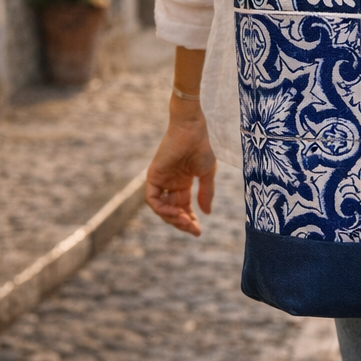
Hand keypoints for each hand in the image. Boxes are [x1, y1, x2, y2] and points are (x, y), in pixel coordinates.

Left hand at [146, 111, 216, 235]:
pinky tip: (176, 212)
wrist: (192, 129)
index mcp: (182, 183)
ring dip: (172, 218)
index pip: (183, 207)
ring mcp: (161, 180)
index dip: (190, 220)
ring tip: (185, 221)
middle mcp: (170, 184)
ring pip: (161, 208)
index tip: (198, 231)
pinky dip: (162, 209)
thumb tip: (207, 213)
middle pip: (173, 211)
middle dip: (182, 222)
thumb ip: (206, 193)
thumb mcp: (207, 174)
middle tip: (193, 229)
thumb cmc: (201, 147)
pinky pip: (153, 200)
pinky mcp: (153, 176)